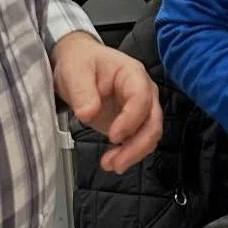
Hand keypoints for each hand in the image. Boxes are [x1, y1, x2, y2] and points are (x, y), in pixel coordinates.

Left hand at [52, 31, 161, 173]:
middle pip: (153, 122)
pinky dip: (128, 154)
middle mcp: (143, 92)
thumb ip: (82, 92)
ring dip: (133, 153)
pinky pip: (138, 141)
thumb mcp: (75, 72)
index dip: (131, 120)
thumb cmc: (81, 62)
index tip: (114, 136)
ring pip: (149, 136)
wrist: (79, 65)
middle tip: (117, 162)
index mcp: (133, 74)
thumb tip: (88, 113)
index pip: (141, 99)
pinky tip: (112, 161)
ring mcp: (140, 109)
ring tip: (110, 164)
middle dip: (137, 145)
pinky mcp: (132, 123)